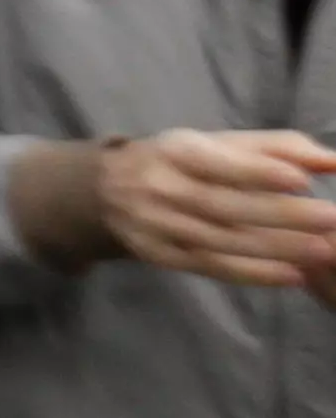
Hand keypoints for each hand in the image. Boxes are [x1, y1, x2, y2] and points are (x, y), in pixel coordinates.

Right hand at [97, 129, 335, 290]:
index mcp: (175, 151)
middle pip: (224, 206)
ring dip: (276, 249)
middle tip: (332, 219)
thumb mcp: (217, 143)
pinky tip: (291, 275)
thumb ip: (276, 148)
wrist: (104, 191)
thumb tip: (333, 160)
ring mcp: (158, 226)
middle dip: (282, 215)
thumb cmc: (178, 162)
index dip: (257, 172)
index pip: (217, 163)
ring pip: (222, 241)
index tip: (301, 179)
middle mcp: (160, 188)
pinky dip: (253, 273)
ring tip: (324, 251)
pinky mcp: (161, 256)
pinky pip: (212, 267)